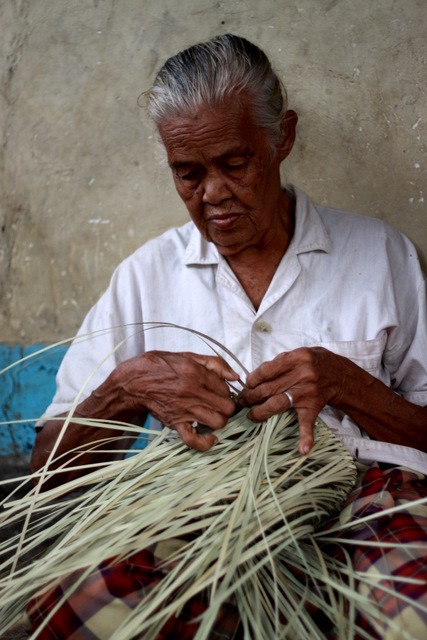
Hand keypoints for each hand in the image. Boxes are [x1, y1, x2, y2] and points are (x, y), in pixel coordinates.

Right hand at [112, 351, 239, 450]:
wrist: (134, 381)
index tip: (220, 392)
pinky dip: (205, 443)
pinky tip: (211, 438)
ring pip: (218, 422)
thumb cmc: (161, 366)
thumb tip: (236, 376)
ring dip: (219, 421)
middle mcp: (193, 392)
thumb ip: (215, 363)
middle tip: (219, 404)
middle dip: (227, 407)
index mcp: (197, 373)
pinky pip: (194, 440)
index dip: (227, 391)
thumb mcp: (188, 356)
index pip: (226, 389)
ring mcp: (184, 409)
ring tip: (213, 416)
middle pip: (227, 408)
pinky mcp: (175, 423)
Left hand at [239, 347, 345, 454]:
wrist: (341, 376)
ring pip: (278, 403)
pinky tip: (302, 449)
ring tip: (251, 414)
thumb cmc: (316, 362)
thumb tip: (257, 376)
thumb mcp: (300, 353)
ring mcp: (307, 393)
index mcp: (297, 358)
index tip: (247, 384)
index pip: (266, 370)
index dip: (253, 379)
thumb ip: (280, 362)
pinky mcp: (313, 407)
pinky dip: (306, 437)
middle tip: (243, 401)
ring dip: (261, 411)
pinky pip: (308, 423)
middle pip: (268, 388)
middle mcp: (302, 375)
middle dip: (251, 396)